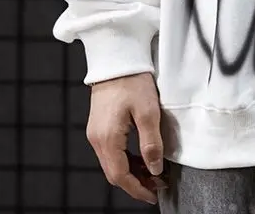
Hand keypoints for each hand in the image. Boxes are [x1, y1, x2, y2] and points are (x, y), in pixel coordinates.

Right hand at [86, 72, 167, 204]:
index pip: (120, 176)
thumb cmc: (133, 81)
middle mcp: (97, 139)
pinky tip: (141, 157)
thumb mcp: (148, 111)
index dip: (138, 189)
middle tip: (158, 185)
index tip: (154, 195)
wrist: (116, 58)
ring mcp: (96, 132)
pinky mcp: (100, 125)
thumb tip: (155, 169)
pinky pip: (112, 151)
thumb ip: (151, 143)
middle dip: (136, 183)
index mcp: (107, 139)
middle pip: (114, 173)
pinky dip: (126, 159)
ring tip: (154, 173)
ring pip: (113, 163)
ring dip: (132, 171)